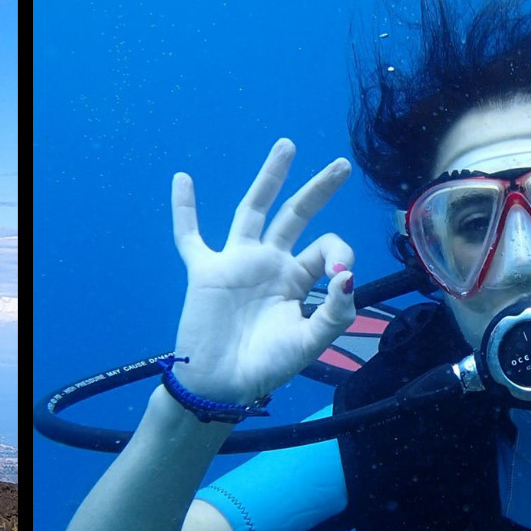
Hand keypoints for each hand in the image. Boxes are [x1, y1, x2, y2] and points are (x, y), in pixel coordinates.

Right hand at [169, 138, 356, 404]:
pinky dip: (184, 209)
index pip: (325, 249)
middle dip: (319, 190)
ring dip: (269, 178)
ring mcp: (237, 262)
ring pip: (253, 210)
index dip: (339, 253)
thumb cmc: (266, 366)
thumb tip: (348, 276)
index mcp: (297, 279)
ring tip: (287, 146)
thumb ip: (334, 312)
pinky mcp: (206, 270)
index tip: (339, 278)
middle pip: (296, 215)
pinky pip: (190, 236)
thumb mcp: (309, 343)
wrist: (221, 385)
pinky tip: (182, 179)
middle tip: (342, 165)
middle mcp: (270, 263)